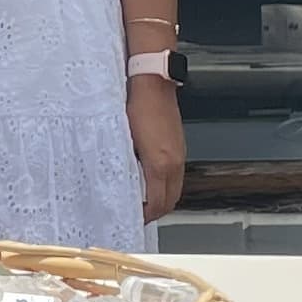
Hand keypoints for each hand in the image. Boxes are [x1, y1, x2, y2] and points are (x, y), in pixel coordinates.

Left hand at [128, 75, 184, 223]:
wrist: (154, 83)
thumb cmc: (137, 106)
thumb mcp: (124, 140)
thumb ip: (126, 165)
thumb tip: (120, 182)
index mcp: (160, 164)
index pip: (156, 203)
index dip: (145, 216)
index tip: (133, 218)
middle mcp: (174, 162)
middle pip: (170, 201)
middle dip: (155, 212)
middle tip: (138, 214)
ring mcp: (180, 154)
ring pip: (176, 189)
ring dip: (162, 199)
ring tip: (144, 200)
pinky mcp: (180, 147)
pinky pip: (177, 175)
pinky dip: (166, 185)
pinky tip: (152, 180)